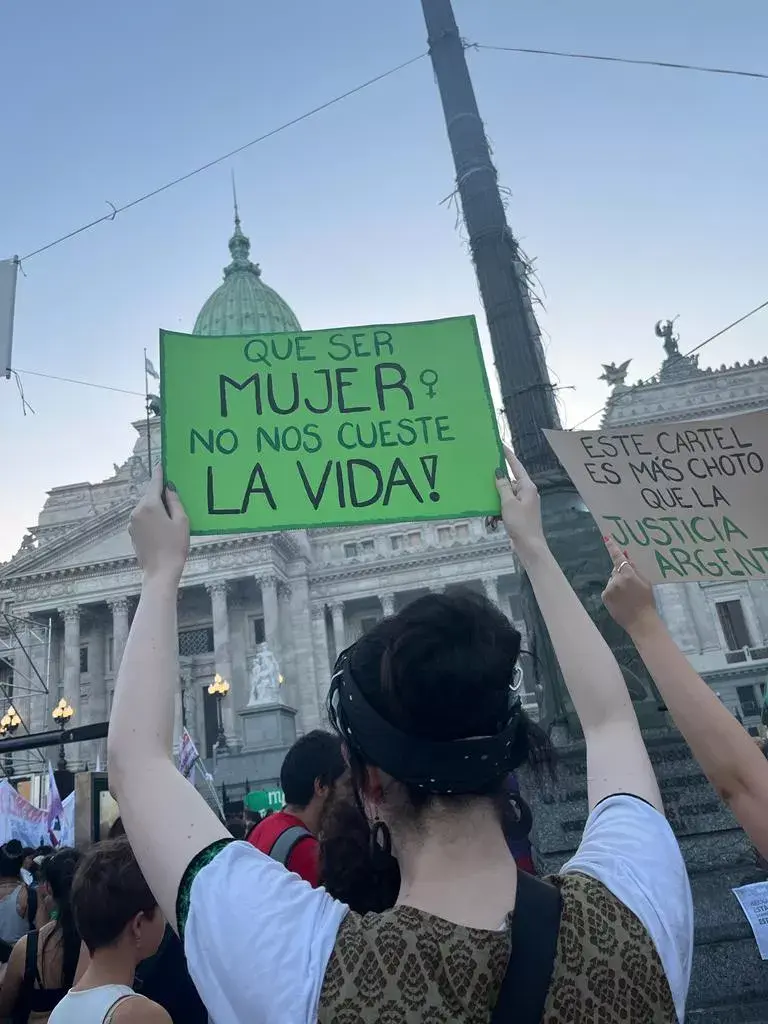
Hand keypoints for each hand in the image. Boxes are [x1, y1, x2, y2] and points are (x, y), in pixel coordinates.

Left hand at [129, 466, 188, 582]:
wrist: (160, 572)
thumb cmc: (175, 547)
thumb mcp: (182, 521)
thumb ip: (175, 502)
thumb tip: (169, 489)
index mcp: (150, 505)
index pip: (155, 483)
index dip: (160, 473)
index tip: (161, 464)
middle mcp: (137, 511)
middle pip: (150, 496)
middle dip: (160, 495)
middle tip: (174, 496)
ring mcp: (132, 523)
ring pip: (146, 508)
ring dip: (156, 509)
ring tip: (171, 518)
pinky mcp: (132, 533)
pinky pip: (143, 519)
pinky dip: (152, 519)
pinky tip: (163, 529)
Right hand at [494, 445, 546, 561]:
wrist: (529, 546)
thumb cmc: (521, 523)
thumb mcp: (508, 503)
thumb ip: (503, 487)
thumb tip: (499, 473)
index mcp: (528, 487)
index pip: (517, 467)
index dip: (508, 456)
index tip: (501, 446)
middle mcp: (527, 493)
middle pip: (511, 480)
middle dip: (499, 477)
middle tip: (486, 468)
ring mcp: (523, 504)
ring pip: (507, 493)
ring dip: (496, 494)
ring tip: (484, 491)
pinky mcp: (519, 513)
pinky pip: (506, 504)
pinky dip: (498, 505)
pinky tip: (490, 510)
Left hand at [601, 537, 659, 636]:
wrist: (641, 622)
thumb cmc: (647, 602)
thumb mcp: (646, 583)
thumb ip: (635, 570)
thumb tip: (626, 558)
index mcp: (628, 575)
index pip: (618, 558)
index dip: (613, 548)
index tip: (607, 539)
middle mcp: (616, 580)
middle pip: (616, 570)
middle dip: (621, 573)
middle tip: (631, 585)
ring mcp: (609, 588)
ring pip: (612, 581)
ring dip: (617, 584)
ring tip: (627, 596)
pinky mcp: (605, 596)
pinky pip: (608, 590)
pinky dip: (613, 592)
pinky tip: (621, 601)